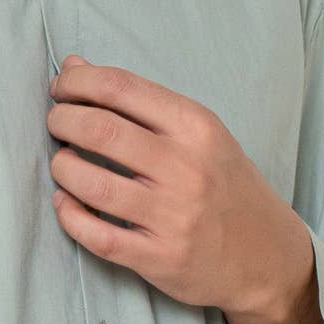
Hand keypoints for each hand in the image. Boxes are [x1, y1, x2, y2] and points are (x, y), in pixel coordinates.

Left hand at [46, 56, 311, 323]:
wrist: (268, 256)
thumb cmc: (226, 187)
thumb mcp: (199, 134)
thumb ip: (139, 102)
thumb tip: (74, 65)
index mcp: (196, 127)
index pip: (120, 87)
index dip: (76, 82)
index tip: (61, 89)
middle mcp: (186, 168)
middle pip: (99, 130)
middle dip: (62, 121)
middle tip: (56, 124)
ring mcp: (173, 216)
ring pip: (91, 185)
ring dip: (62, 168)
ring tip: (63, 164)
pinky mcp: (160, 258)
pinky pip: (96, 236)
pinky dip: (69, 216)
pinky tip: (66, 204)